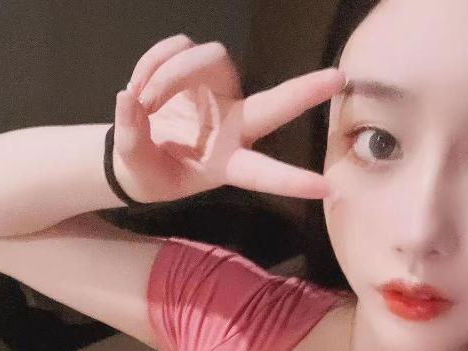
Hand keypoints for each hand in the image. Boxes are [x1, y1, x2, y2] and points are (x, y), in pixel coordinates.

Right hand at [112, 34, 345, 203]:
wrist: (135, 151)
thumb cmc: (150, 171)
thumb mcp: (136, 167)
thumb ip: (131, 139)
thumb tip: (128, 99)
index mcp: (227, 163)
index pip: (263, 172)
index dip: (292, 180)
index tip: (326, 187)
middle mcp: (233, 125)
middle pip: (273, 104)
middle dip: (305, 92)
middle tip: (339, 78)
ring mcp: (219, 93)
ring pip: (209, 57)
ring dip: (167, 72)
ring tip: (140, 99)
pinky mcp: (198, 66)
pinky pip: (181, 46)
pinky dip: (153, 61)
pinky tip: (138, 85)